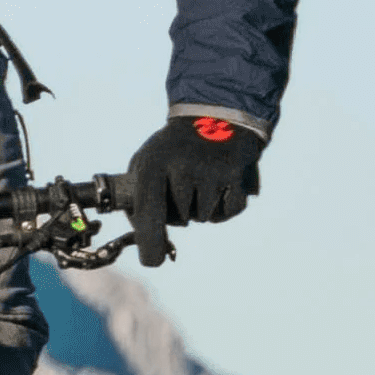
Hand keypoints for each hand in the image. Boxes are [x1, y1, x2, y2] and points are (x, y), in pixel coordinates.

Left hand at [122, 115, 265, 266]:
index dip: (150, 242)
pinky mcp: (236, 176)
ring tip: (201, 177)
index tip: (153, 260)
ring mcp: (211, 171)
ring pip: (203, 218)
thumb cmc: (172, 150)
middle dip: (179, 212)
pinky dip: (223, 207)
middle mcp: (182, 167)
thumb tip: (144, 240)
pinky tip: (219, 183)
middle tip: (182, 183)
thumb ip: (137, 199)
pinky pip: (227, 213)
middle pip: (178, 220)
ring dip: (202, 208)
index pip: (149, 213)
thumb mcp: (147, 162)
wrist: (215, 114)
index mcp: (153, 163)